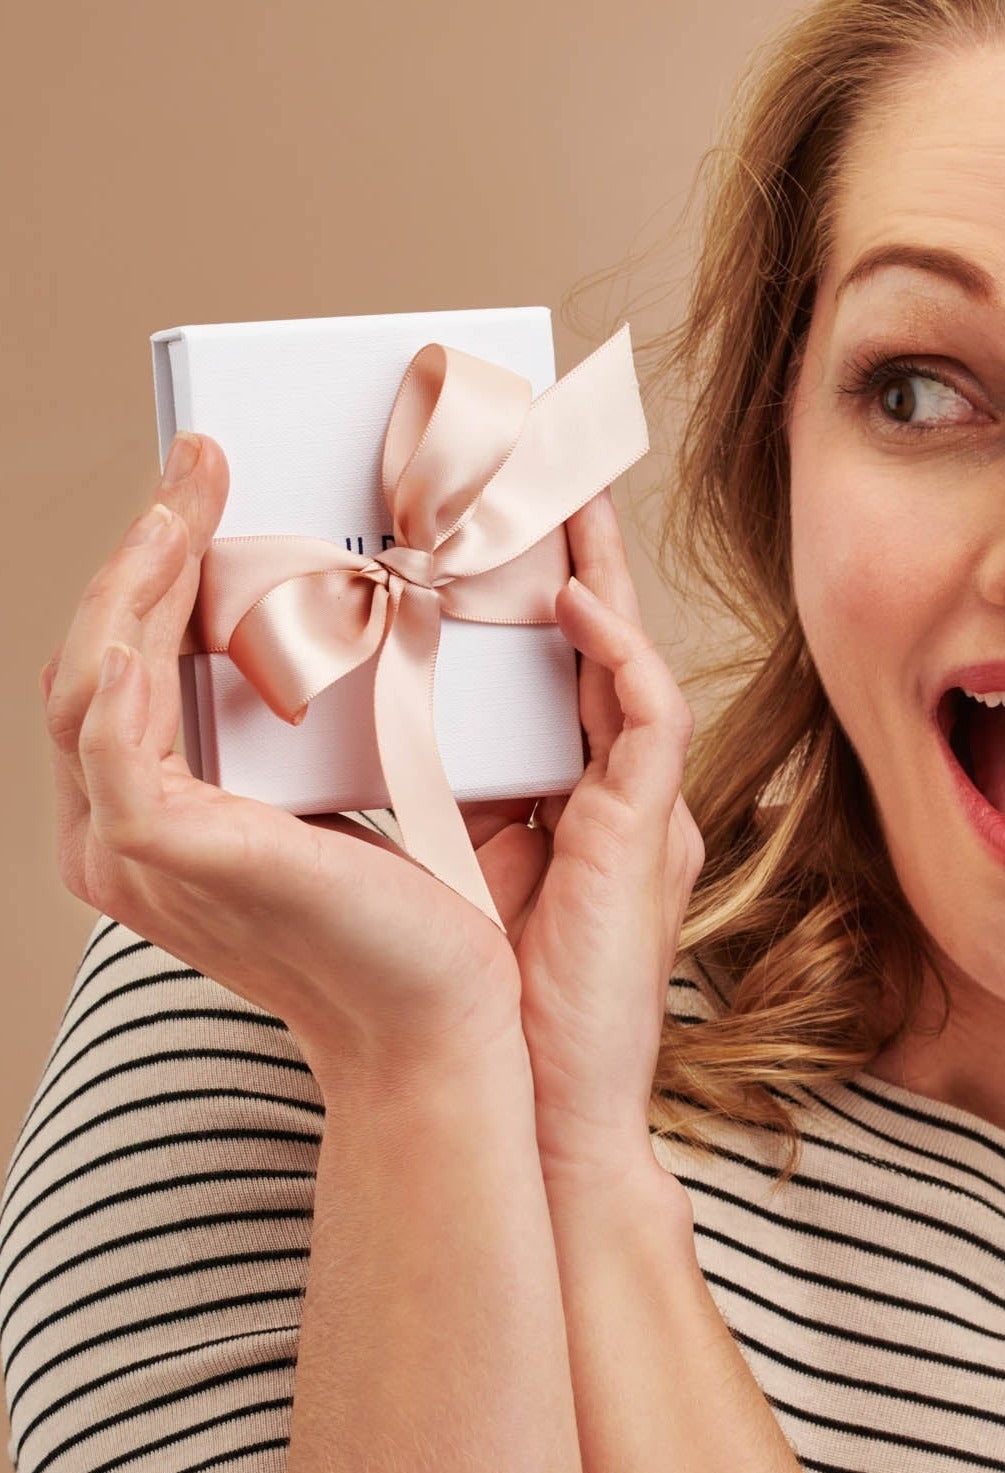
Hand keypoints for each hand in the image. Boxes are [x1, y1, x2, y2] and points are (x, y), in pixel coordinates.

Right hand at [42, 432, 536, 1097]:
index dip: (154, 578)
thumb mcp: (342, 796)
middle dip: (144, 551)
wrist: (441, 1012)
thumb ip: (301, 729)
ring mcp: (127, 847)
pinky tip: (177, 572)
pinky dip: (139, 642)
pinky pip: (120, 723)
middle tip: (197, 461)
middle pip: (97, 661)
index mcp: (157, 827)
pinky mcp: (162, 846)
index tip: (204, 494)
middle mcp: (119, 839)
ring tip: (192, 487)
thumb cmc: (408, 914)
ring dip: (140, 567)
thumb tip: (323, 625)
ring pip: (95, 674)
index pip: (129, 677)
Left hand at [483, 484, 705, 1190]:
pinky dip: (617, 652)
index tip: (483, 510)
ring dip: (598, 566)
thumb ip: (435, 792)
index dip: (526, 581)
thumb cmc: (488, 1002)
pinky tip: (572, 600)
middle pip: (596, 638)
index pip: (550, 663)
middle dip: (570, 545)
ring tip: (560, 481)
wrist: (537, 1103)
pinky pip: (652, 715)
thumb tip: (362, 721)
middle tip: (534, 453)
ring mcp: (640, 805)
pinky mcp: (648, 831)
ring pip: (631, 653)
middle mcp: (615, 787)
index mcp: (571, 794)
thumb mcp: (446, 867)